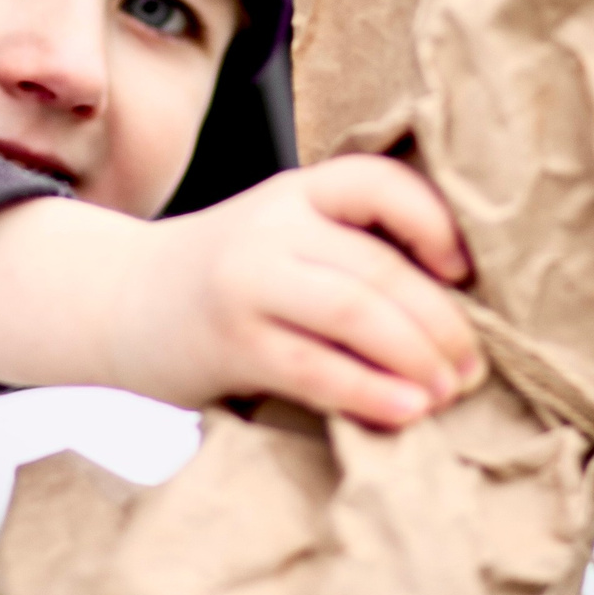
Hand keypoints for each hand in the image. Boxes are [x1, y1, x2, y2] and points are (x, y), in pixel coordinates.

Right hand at [0, 154, 483, 428]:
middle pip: (379, 267)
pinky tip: (408, 411)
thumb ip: (347, 248)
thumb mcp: (282, 234)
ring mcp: (247, 284)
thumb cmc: (226, 276)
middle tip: (475, 366)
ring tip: (451, 390)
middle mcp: (272, 227)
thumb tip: (458, 302)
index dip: (436, 223)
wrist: (119, 300)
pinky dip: (372, 393)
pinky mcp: (231, 344)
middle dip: (443, 322)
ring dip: (418, 357)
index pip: (379, 183)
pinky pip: (317, 370)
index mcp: (296, 192)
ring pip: (356, 314)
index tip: (465, 273)